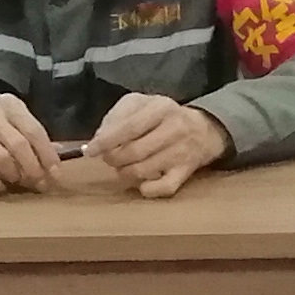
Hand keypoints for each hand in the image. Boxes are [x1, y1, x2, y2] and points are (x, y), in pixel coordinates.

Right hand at [0, 97, 63, 196]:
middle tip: (40, 184)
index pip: (34, 130)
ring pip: (4, 160)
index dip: (48, 154)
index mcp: (8, 105)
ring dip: (16, 176)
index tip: (56, 173)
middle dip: (34, 169)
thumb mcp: (8, 123)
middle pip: (21, 146)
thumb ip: (31, 135)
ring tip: (18, 181)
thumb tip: (59, 154)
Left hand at [90, 92, 233, 198]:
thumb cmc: (163, 116)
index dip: (107, 141)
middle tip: (109, 157)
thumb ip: (117, 117)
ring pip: (143, 171)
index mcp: (161, 108)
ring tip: (123, 166)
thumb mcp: (140, 104)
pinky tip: (141, 183)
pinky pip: (163, 188)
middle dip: (114, 158)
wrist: (203, 129)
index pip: (129, 127)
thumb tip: (98, 139)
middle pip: (134, 152)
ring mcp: (181, 153)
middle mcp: (174, 129)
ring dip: (125, 173)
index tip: (91, 150)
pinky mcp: (186, 173)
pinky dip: (146, 189)